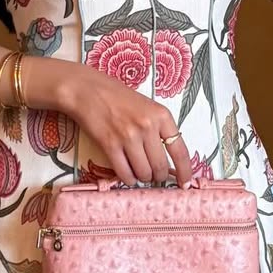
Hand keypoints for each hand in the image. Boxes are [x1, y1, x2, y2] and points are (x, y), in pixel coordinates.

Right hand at [59, 64, 193, 185]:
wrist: (87, 89)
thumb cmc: (118, 97)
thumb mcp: (147, 107)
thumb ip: (159, 129)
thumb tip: (169, 159)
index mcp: (161, 115)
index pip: (180, 150)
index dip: (185, 171)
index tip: (185, 183)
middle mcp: (147, 126)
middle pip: (161, 166)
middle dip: (159, 177)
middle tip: (154, 176)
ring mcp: (128, 136)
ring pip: (144, 173)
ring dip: (143, 178)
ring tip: (139, 172)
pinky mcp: (110, 144)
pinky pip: (124, 173)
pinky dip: (128, 179)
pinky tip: (128, 175)